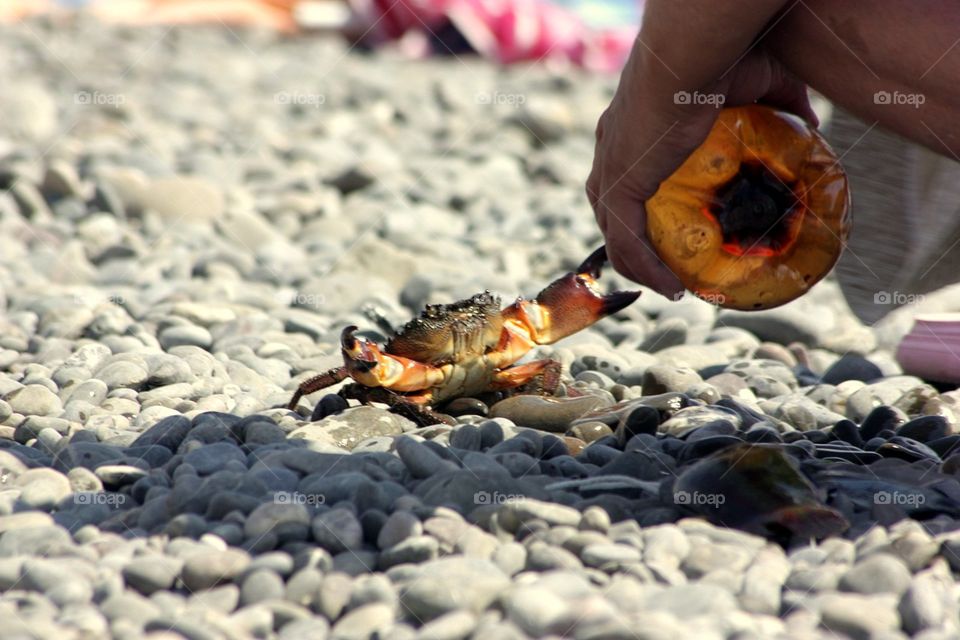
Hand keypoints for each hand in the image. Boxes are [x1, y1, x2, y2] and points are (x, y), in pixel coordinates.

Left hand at [587, 46, 816, 297]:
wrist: (694, 51)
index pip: (629, 176)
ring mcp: (609, 168)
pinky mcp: (616, 184)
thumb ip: (781, 104)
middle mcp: (611, 150)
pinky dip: (645, 267)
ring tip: (673, 287)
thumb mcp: (761, 83)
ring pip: (614, 232)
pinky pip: (624, 240)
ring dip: (640, 265)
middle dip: (638, 244)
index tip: (676, 232)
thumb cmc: (724, 56)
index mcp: (634, 128)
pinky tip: (671, 287)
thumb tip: (810, 121)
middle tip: (673, 269)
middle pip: (614, 209)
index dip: (646, 206)